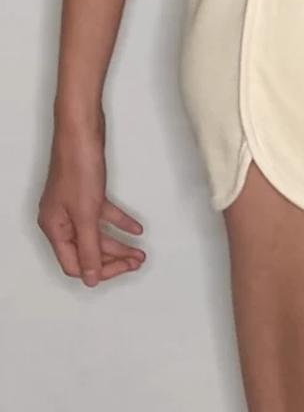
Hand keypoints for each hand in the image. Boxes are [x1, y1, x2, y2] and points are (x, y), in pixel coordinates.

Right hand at [37, 113, 145, 286]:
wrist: (81, 132)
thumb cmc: (78, 168)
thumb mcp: (86, 214)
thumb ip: (89, 248)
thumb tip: (90, 278)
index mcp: (55, 229)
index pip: (76, 264)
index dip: (100, 270)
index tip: (124, 269)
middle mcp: (61, 220)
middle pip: (88, 251)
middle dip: (114, 258)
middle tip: (138, 260)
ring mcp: (73, 206)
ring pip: (97, 234)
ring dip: (119, 244)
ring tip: (141, 252)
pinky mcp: (87, 193)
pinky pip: (104, 215)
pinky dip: (120, 222)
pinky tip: (137, 229)